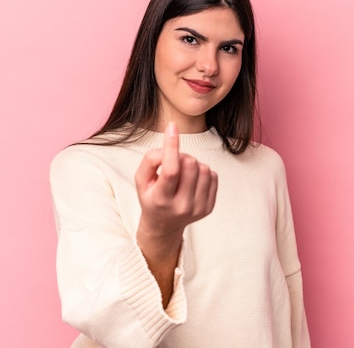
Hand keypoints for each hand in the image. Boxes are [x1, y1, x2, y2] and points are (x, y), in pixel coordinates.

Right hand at [135, 122, 217, 307]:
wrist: (163, 225)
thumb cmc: (151, 197)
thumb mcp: (140, 180)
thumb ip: (150, 160)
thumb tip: (169, 145)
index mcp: (161, 200)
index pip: (171, 170)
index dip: (172, 146)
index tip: (172, 126)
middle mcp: (181, 206)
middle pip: (190, 164)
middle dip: (181, 156)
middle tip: (173, 164)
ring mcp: (198, 208)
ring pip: (203, 168)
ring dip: (192, 164)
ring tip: (182, 174)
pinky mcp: (209, 207)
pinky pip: (212, 175)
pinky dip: (202, 172)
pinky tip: (191, 181)